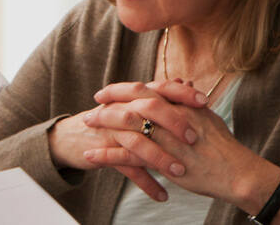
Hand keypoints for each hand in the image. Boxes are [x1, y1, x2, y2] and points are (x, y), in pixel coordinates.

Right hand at [49, 81, 200, 202]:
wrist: (75, 136)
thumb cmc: (112, 120)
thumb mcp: (136, 105)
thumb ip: (162, 95)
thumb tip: (187, 82)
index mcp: (135, 96)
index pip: (161, 87)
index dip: (182, 93)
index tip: (205, 102)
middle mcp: (123, 109)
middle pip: (149, 109)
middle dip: (173, 123)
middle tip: (194, 138)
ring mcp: (113, 130)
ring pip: (138, 142)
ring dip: (160, 158)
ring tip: (180, 172)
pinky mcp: (104, 152)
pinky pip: (127, 168)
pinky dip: (146, 183)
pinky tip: (162, 195)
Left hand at [83, 98, 279, 208]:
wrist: (234, 170)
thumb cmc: (223, 146)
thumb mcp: (207, 116)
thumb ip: (190, 100)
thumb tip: (183, 84)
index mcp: (179, 105)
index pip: (146, 89)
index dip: (124, 88)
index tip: (108, 90)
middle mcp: (170, 117)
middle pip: (131, 102)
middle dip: (108, 102)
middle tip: (91, 105)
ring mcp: (164, 137)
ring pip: (126, 126)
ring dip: (102, 124)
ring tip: (86, 126)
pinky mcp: (160, 159)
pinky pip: (127, 155)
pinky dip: (106, 154)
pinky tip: (91, 155)